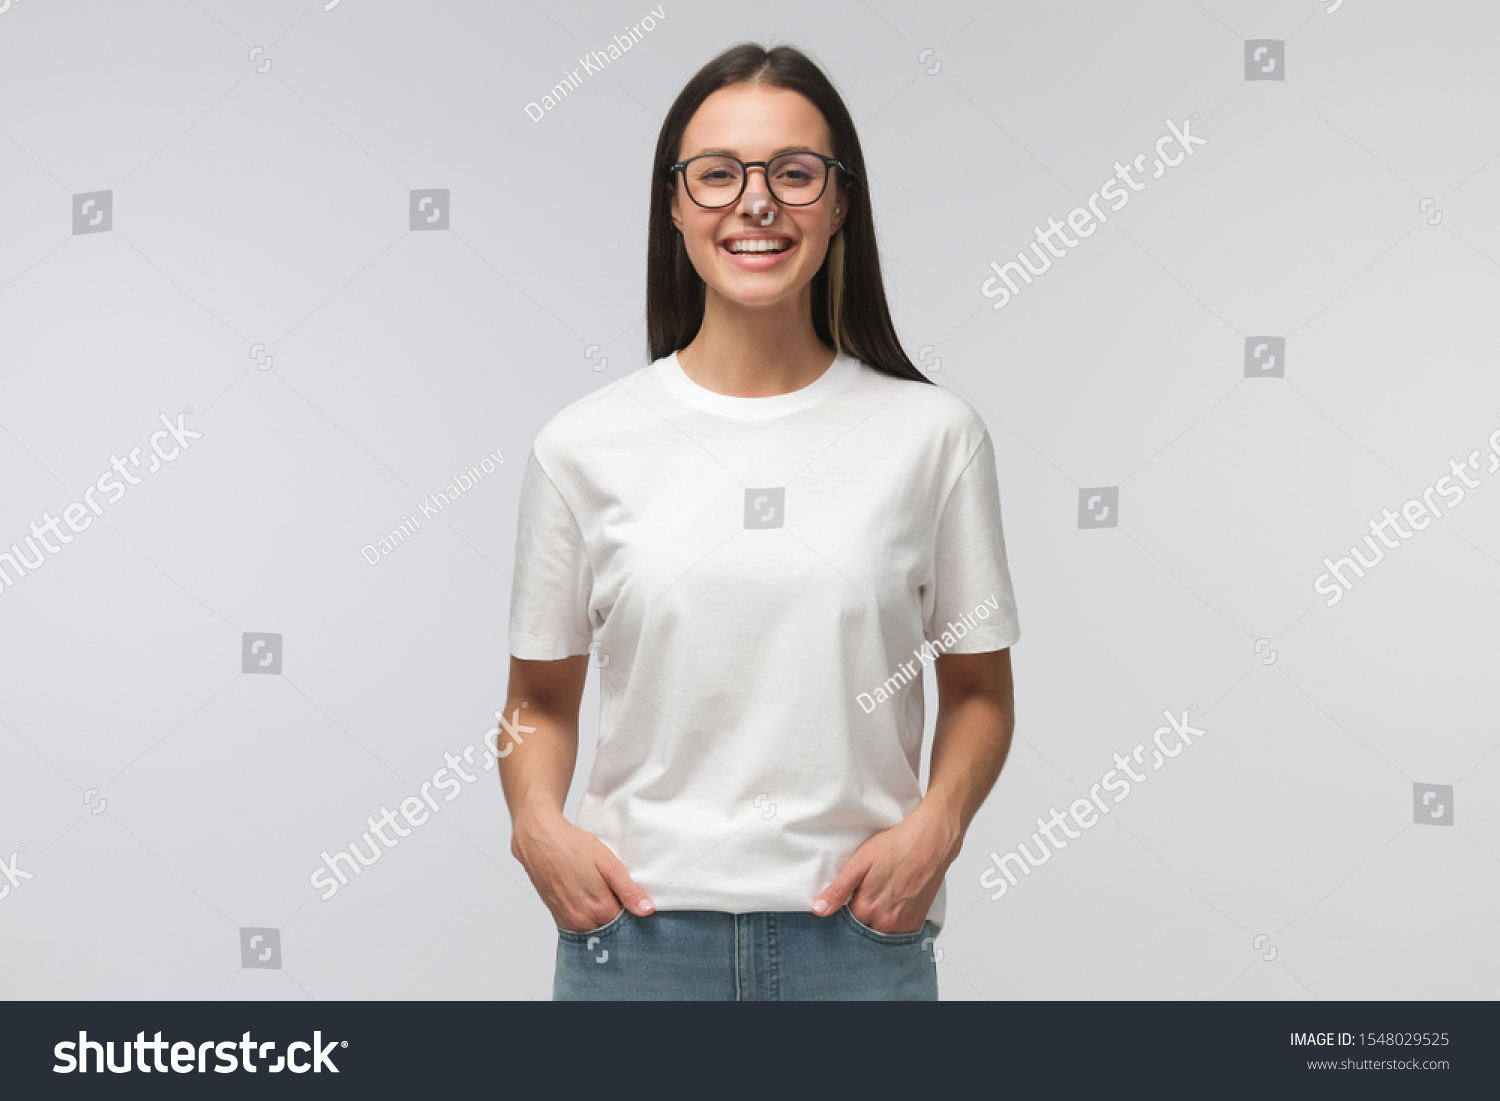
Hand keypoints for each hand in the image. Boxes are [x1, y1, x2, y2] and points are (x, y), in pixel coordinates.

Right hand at [510, 807, 653, 931]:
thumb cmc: (573, 847)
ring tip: (603, 897)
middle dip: (618, 918)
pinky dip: (587, 920)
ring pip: (595, 930)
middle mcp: (582, 920)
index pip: (626, 924)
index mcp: (599, 908)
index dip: (632, 912)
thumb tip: (647, 911)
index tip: (633, 902)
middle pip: (610, 929)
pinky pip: (578, 928)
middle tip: (617, 896)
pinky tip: (589, 902)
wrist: (540, 840)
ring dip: (602, 920)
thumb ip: (628, 890)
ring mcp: (568, 920)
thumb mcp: (608, 863)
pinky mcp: (557, 916)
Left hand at [811, 803, 961, 933]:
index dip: (843, 911)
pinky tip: (893, 903)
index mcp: (867, 909)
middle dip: (860, 918)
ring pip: (880, 933)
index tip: (849, 898)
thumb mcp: (859, 863)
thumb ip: (839, 890)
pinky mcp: (917, 923)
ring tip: (881, 895)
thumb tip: (819, 910)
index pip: (844, 924)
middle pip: (863, 930)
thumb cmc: (895, 847)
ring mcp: (904, 925)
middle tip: (866, 893)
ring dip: (876, 921)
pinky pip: (898, 933)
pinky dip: (893, 922)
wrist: (930, 841)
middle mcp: (886, 923)